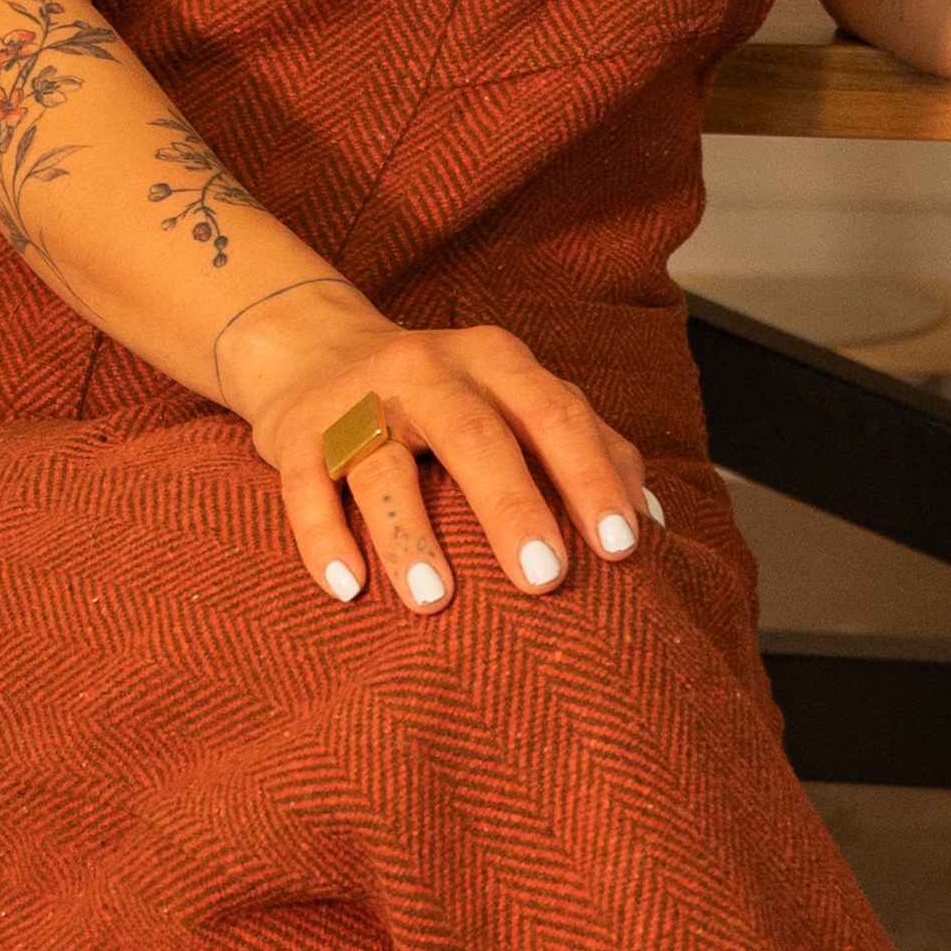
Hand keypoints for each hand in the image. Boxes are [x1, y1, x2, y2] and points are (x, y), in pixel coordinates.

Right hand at [215, 281, 653, 610]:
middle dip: (512, 508)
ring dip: (409, 536)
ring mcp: (357, 402)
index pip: (555, 415)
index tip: (624, 547)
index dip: (591, 478)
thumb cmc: (444, 395)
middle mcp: (427, 372)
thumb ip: (584, 444)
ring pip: (382, 467)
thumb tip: (653, 521)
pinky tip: (347, 588)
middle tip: (546, 579)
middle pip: (475, 436)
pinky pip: (306, 489)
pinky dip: (323, 539)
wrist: (313, 348)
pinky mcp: (297, 437)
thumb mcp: (513, 397)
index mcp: (495, 362)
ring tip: (434, 602)